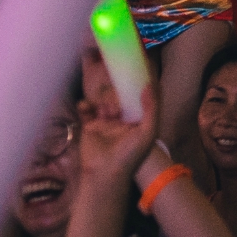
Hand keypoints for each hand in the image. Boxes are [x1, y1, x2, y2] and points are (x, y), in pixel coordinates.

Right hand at [74, 51, 160, 197]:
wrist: (104, 174)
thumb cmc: (130, 156)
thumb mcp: (147, 132)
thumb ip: (151, 108)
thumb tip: (150, 84)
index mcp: (139, 117)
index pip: (141, 93)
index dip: (140, 79)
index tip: (138, 62)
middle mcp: (123, 116)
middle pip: (120, 94)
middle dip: (117, 92)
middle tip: (115, 95)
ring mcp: (105, 120)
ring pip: (103, 99)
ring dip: (103, 99)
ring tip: (106, 112)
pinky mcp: (89, 126)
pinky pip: (86, 109)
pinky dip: (85, 105)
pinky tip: (87, 107)